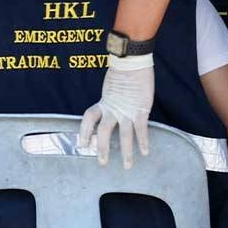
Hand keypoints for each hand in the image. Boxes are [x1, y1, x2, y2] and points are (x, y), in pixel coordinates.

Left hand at [79, 54, 154, 168]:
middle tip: (103, 162)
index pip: (89, 119)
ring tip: (128, 165)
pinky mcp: (140, 110)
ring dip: (126, 151)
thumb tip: (111, 103)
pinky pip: (141, 129)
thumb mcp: (111, 86)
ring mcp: (127, 111)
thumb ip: (111, 98)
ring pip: (124, 135)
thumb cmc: (123, 70)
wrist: (132, 62)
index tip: (83, 145)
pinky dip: (143, 141)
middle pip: (104, 133)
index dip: (84, 132)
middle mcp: (112, 110)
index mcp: (103, 103)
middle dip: (103, 149)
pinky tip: (145, 152)